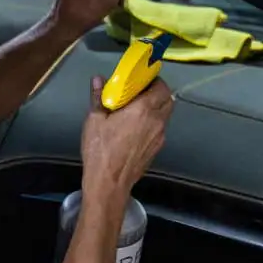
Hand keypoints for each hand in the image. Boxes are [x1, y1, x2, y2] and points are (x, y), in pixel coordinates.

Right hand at [80, 76, 172, 198]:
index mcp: (144, 109)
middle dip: (158, 92)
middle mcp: (157, 121)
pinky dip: (153, 123)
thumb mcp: (95, 120)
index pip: (161, 87)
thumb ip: (98, 97)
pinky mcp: (156, 149)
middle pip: (168, 99)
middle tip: (140, 92)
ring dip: (156, 108)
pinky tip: (135, 128)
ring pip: (165, 115)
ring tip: (137, 109)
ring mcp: (159, 137)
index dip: (154, 80)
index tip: (141, 79)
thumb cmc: (100, 149)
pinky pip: (159, 129)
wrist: (109, 183)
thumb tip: (97, 79)